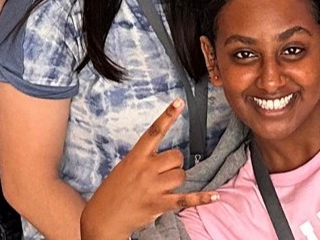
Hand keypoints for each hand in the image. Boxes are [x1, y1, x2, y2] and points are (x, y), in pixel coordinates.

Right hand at [80, 100, 215, 237]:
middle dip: (174, 165)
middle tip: (161, 175)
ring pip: (181, 176)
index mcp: (136, 157)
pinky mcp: (159, 204)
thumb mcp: (125, 168)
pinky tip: (215, 196)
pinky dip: (202, 198)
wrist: (103, 217)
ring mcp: (152, 187)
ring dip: (175, 183)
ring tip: (161, 190)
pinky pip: (186, 199)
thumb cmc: (114, 192)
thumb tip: (167, 160)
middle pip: (177, 157)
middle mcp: (145, 169)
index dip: (167, 116)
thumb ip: (144, 160)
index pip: (155, 131)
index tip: (178, 102)